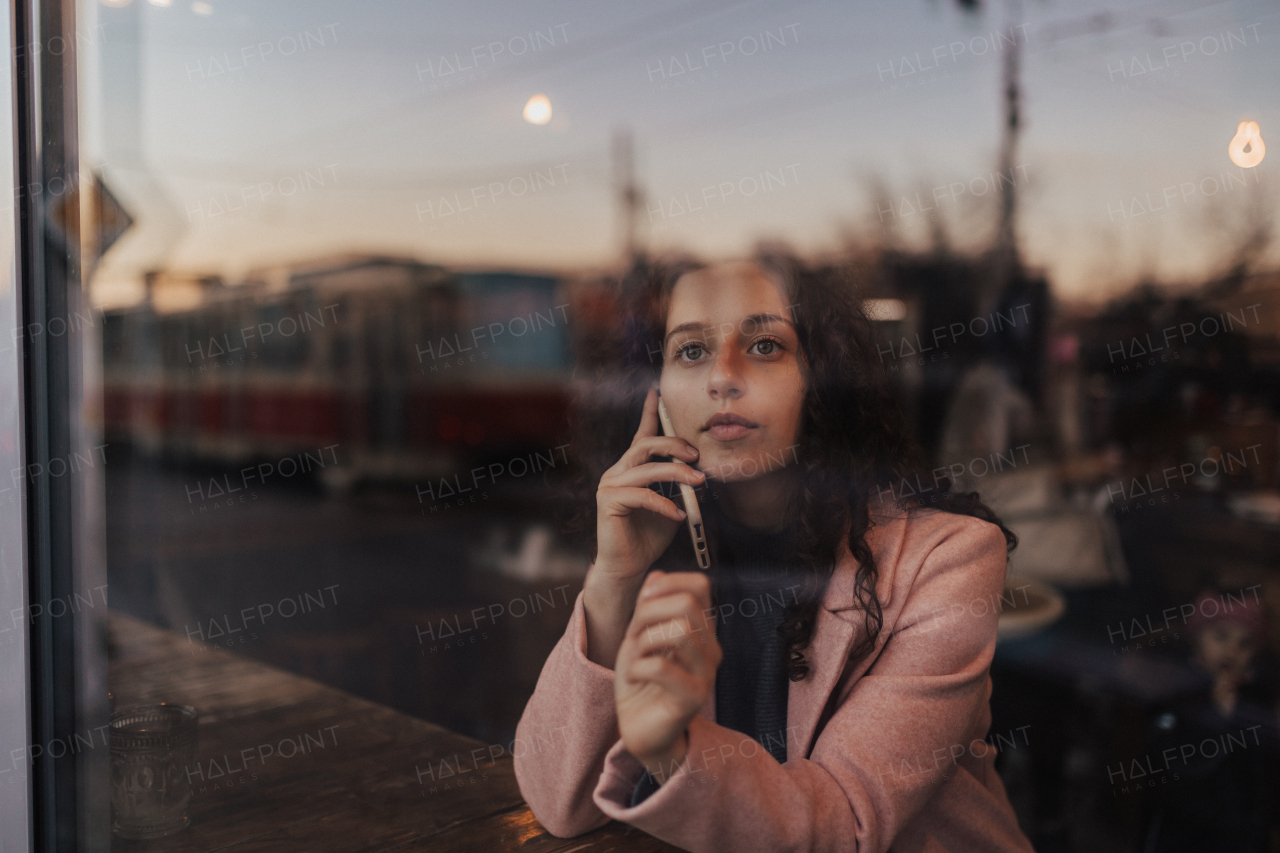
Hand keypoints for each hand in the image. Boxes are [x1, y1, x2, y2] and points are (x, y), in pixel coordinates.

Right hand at [593, 387, 705, 585]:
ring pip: (647, 468)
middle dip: (674, 445)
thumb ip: (680, 489)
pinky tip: (678, 516)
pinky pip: (642, 495)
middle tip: (697, 455)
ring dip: (677, 473)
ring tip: (698, 482)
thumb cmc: (648, 539)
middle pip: (645, 445)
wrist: (628, 569)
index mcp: (631, 470)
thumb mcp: (672, 508)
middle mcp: (617, 472)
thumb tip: (700, 475)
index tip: (656, 392)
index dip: (649, 413)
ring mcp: (610, 486)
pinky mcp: (608, 502)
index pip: (640, 435)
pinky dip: (665, 504)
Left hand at [615, 570, 720, 782]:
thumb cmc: (641, 683)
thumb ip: (648, 607)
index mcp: (700, 629)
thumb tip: (657, 575)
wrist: (641, 730)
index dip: (668, 584)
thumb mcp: (639, 636)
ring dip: (644, 641)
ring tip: (635, 657)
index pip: (700, 584)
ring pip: (679, 631)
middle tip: (634, 636)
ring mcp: (706, 673)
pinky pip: (662, 666)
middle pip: (687, 603)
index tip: (642, 604)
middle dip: (648, 613)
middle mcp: (710, 648)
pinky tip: (634, 676)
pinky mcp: (693, 697)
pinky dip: (637, 667)